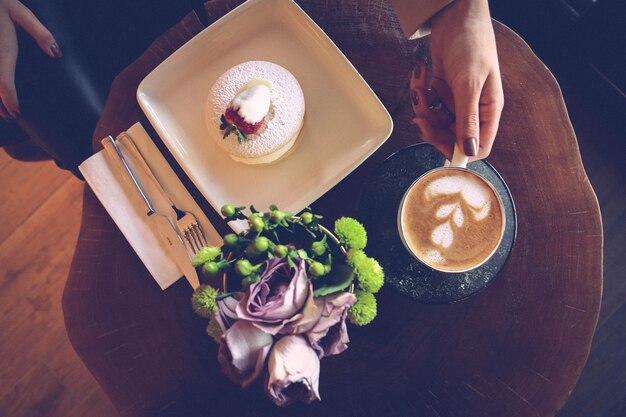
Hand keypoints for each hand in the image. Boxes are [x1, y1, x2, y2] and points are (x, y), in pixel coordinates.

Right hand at [0, 0, 61, 120]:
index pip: (5, 82)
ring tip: (2, 113)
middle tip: (12, 118)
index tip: (17, 113)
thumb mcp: (22, 13)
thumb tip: (56, 54)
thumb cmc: (2, 3)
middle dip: (0, 106)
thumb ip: (40, 33)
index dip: (10, 100)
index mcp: (3, 51)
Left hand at [411, 0, 502, 160]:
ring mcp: (456, 100)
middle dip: (433, 130)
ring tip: (420, 91)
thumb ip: (467, 119)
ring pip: (436, 123)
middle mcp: (474, 108)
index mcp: (489, 109)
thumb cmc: (471, 44)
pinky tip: (420, 79)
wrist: (455, 16)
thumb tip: (470, 151)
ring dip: (423, 110)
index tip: (440, 147)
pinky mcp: (442, 91)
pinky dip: (420, 96)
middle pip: (452, 137)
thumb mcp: (469, 84)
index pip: (479, 146)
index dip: (460, 151)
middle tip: (420, 119)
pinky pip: (428, 106)